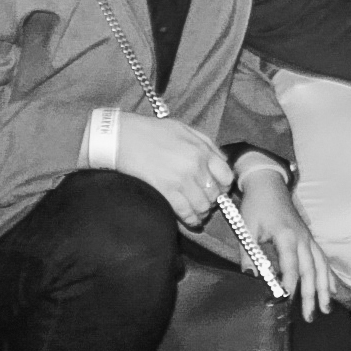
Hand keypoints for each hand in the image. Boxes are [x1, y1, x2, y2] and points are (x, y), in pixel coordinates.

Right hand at [114, 111, 233, 226]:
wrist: (124, 138)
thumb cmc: (153, 132)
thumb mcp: (186, 130)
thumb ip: (206, 145)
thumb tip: (221, 161)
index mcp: (202, 149)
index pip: (227, 175)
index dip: (224, 186)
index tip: (218, 190)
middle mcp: (196, 165)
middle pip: (215, 193)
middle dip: (212, 201)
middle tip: (205, 202)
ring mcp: (182, 179)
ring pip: (202, 206)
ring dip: (201, 212)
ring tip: (197, 213)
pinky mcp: (166, 190)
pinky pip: (185, 212)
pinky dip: (189, 219)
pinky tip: (188, 220)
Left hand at [239, 171, 338, 318]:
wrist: (268, 184)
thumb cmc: (255, 206)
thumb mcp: (246, 228)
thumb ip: (249, 254)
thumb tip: (252, 279)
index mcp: (286, 235)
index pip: (291, 265)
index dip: (289, 285)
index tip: (285, 301)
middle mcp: (302, 238)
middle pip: (311, 270)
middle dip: (312, 294)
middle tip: (309, 316)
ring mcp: (308, 238)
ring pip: (321, 266)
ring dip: (325, 288)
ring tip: (325, 309)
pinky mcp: (309, 239)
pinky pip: (323, 259)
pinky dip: (328, 276)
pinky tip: (332, 290)